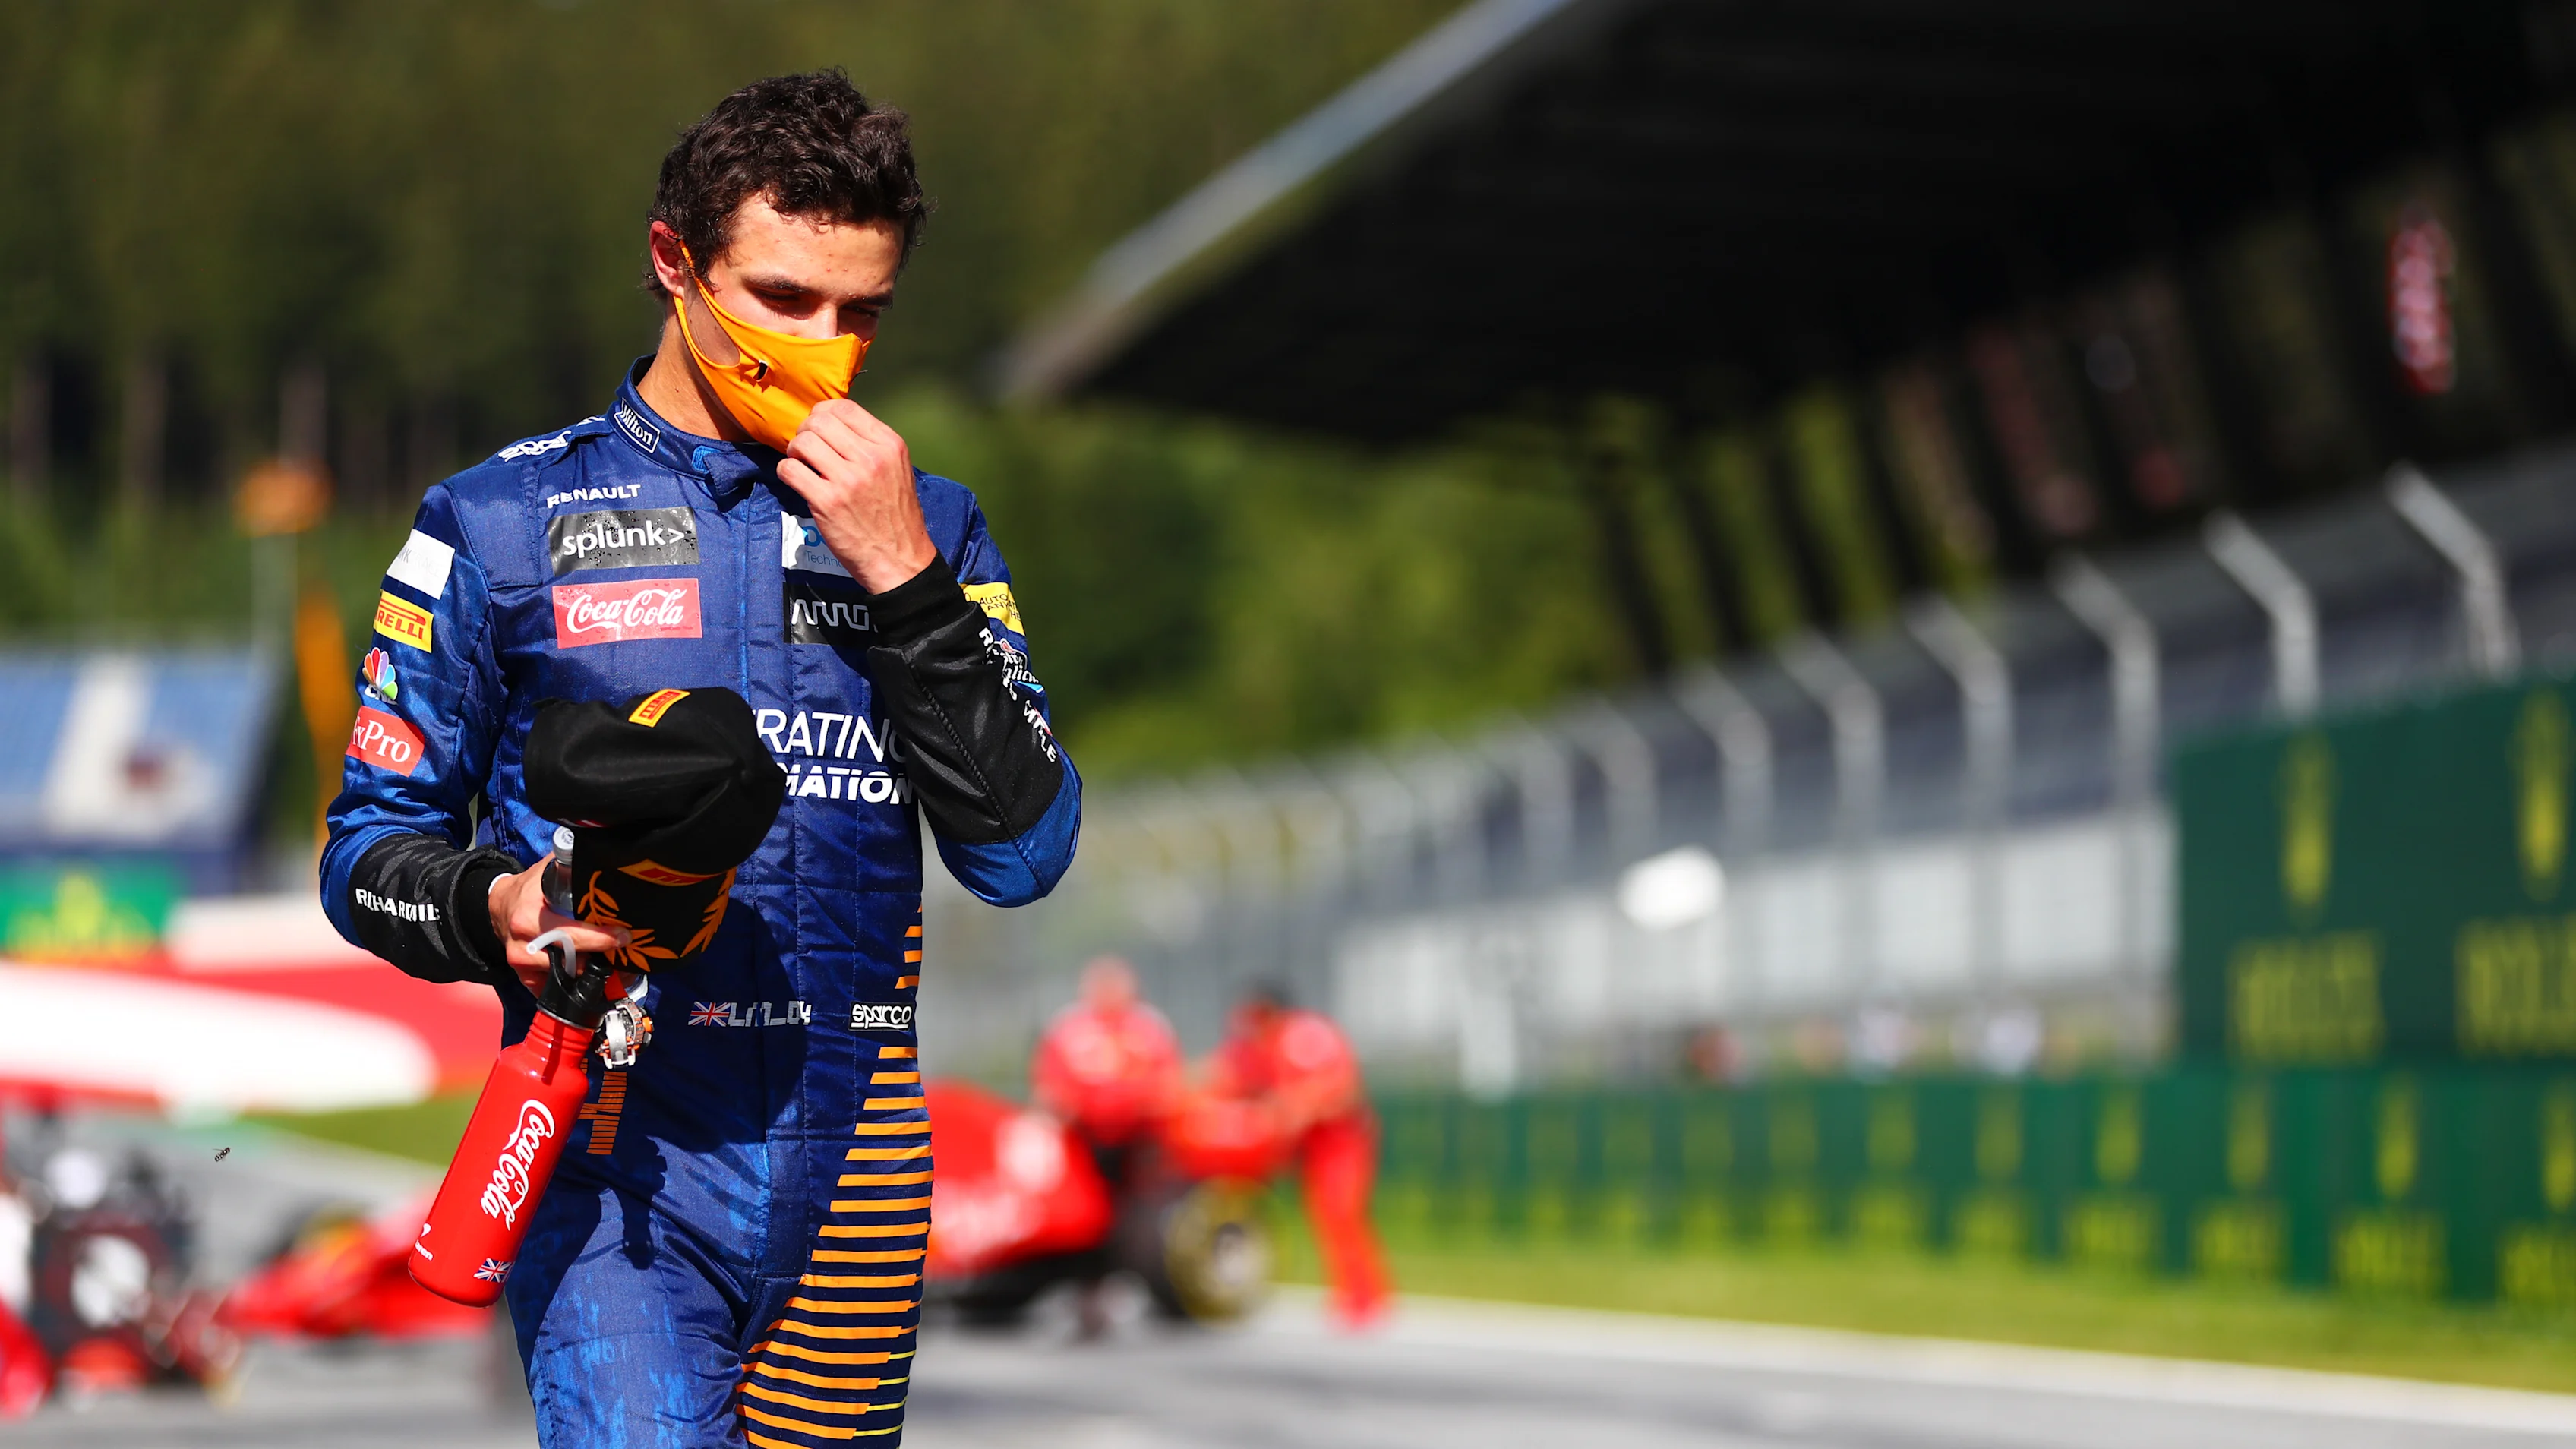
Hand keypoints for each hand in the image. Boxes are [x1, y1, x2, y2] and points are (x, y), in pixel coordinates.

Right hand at [487, 855, 628, 995]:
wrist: (496, 906)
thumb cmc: (529, 888)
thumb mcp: (546, 871)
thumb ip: (571, 866)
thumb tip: (605, 858)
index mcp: (530, 917)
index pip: (570, 933)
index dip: (600, 937)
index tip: (623, 936)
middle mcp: (523, 943)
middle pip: (570, 958)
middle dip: (600, 956)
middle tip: (623, 950)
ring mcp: (520, 963)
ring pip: (564, 974)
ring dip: (587, 969)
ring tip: (609, 960)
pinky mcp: (522, 976)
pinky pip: (550, 987)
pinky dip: (570, 983)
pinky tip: (586, 975)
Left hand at [778, 399, 936, 592]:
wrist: (900, 560)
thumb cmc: (896, 516)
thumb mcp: (897, 470)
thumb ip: (871, 445)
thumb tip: (832, 425)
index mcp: (889, 445)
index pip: (844, 407)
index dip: (822, 413)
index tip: (818, 429)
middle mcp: (871, 458)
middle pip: (819, 421)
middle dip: (805, 432)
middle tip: (807, 450)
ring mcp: (848, 480)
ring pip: (802, 442)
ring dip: (794, 452)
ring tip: (802, 465)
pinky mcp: (827, 502)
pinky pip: (791, 470)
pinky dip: (786, 472)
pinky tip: (796, 481)